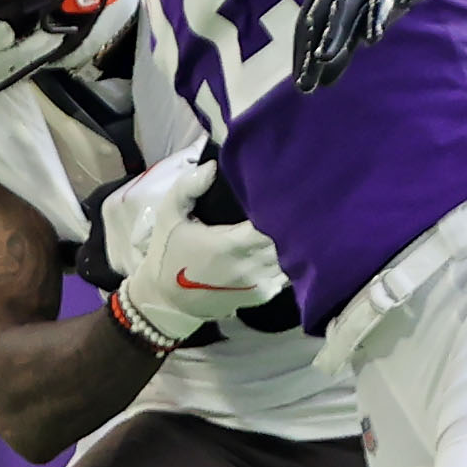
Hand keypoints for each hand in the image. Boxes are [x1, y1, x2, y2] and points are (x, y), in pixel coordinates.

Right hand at [102, 147, 284, 343]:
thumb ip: (188, 187)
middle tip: (299, 194)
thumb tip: (213, 166)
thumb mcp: (168, 215)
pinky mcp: (265, 294)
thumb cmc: (169, 253)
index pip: (272, 221)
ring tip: (298, 215)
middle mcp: (251, 267)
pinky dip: (292, 256)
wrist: (167, 300)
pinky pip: (290, 271)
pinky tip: (288, 241)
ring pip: (295, 256)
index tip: (289, 184)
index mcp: (229, 245)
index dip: (283, 203)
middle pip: (291, 237)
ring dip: (298, 237)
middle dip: (295, 217)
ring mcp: (261, 283)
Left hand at [292, 0, 466, 91]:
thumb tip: (323, 83)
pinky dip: (376, 17)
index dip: (301, 54)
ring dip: (335, 34)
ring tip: (323, 58)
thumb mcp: (357, 22)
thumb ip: (341, 49)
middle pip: (320, 19)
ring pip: (346, 9)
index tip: (300, 83)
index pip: (306, 24)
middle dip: (310, 53)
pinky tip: (373, 39)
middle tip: (304, 85)